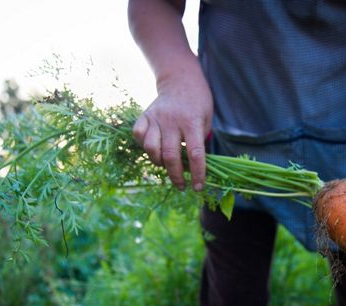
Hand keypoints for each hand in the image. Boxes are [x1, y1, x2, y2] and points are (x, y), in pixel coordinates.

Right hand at [132, 64, 212, 190]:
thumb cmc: (198, 103)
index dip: (197, 173)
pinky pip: (138, 135)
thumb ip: (199, 141)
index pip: (195, 153)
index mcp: (192, 122)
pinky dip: (144, 147)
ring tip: (167, 166)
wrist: (180, 79)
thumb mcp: (206, 120)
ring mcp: (156, 117)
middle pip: (170, 155)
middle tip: (181, 186)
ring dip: (159, 163)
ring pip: (151, 148)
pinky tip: (154, 149)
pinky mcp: (144, 115)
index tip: (197, 187)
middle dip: (176, 176)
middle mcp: (172, 120)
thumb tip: (193, 168)